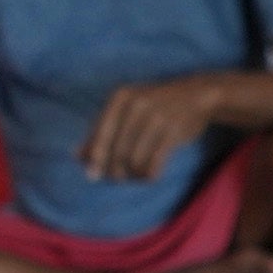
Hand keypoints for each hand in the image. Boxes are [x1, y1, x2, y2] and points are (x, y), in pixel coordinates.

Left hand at [83, 77, 224, 183]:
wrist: (196, 95)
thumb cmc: (155, 104)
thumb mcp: (126, 109)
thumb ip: (101, 130)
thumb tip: (77, 156)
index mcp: (121, 97)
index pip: (101, 133)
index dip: (95, 157)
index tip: (92, 176)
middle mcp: (137, 105)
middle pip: (117, 150)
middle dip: (115, 170)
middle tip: (118, 178)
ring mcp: (157, 117)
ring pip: (135, 159)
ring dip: (133, 174)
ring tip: (135, 175)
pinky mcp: (174, 132)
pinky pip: (155, 163)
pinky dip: (149, 174)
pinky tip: (149, 176)